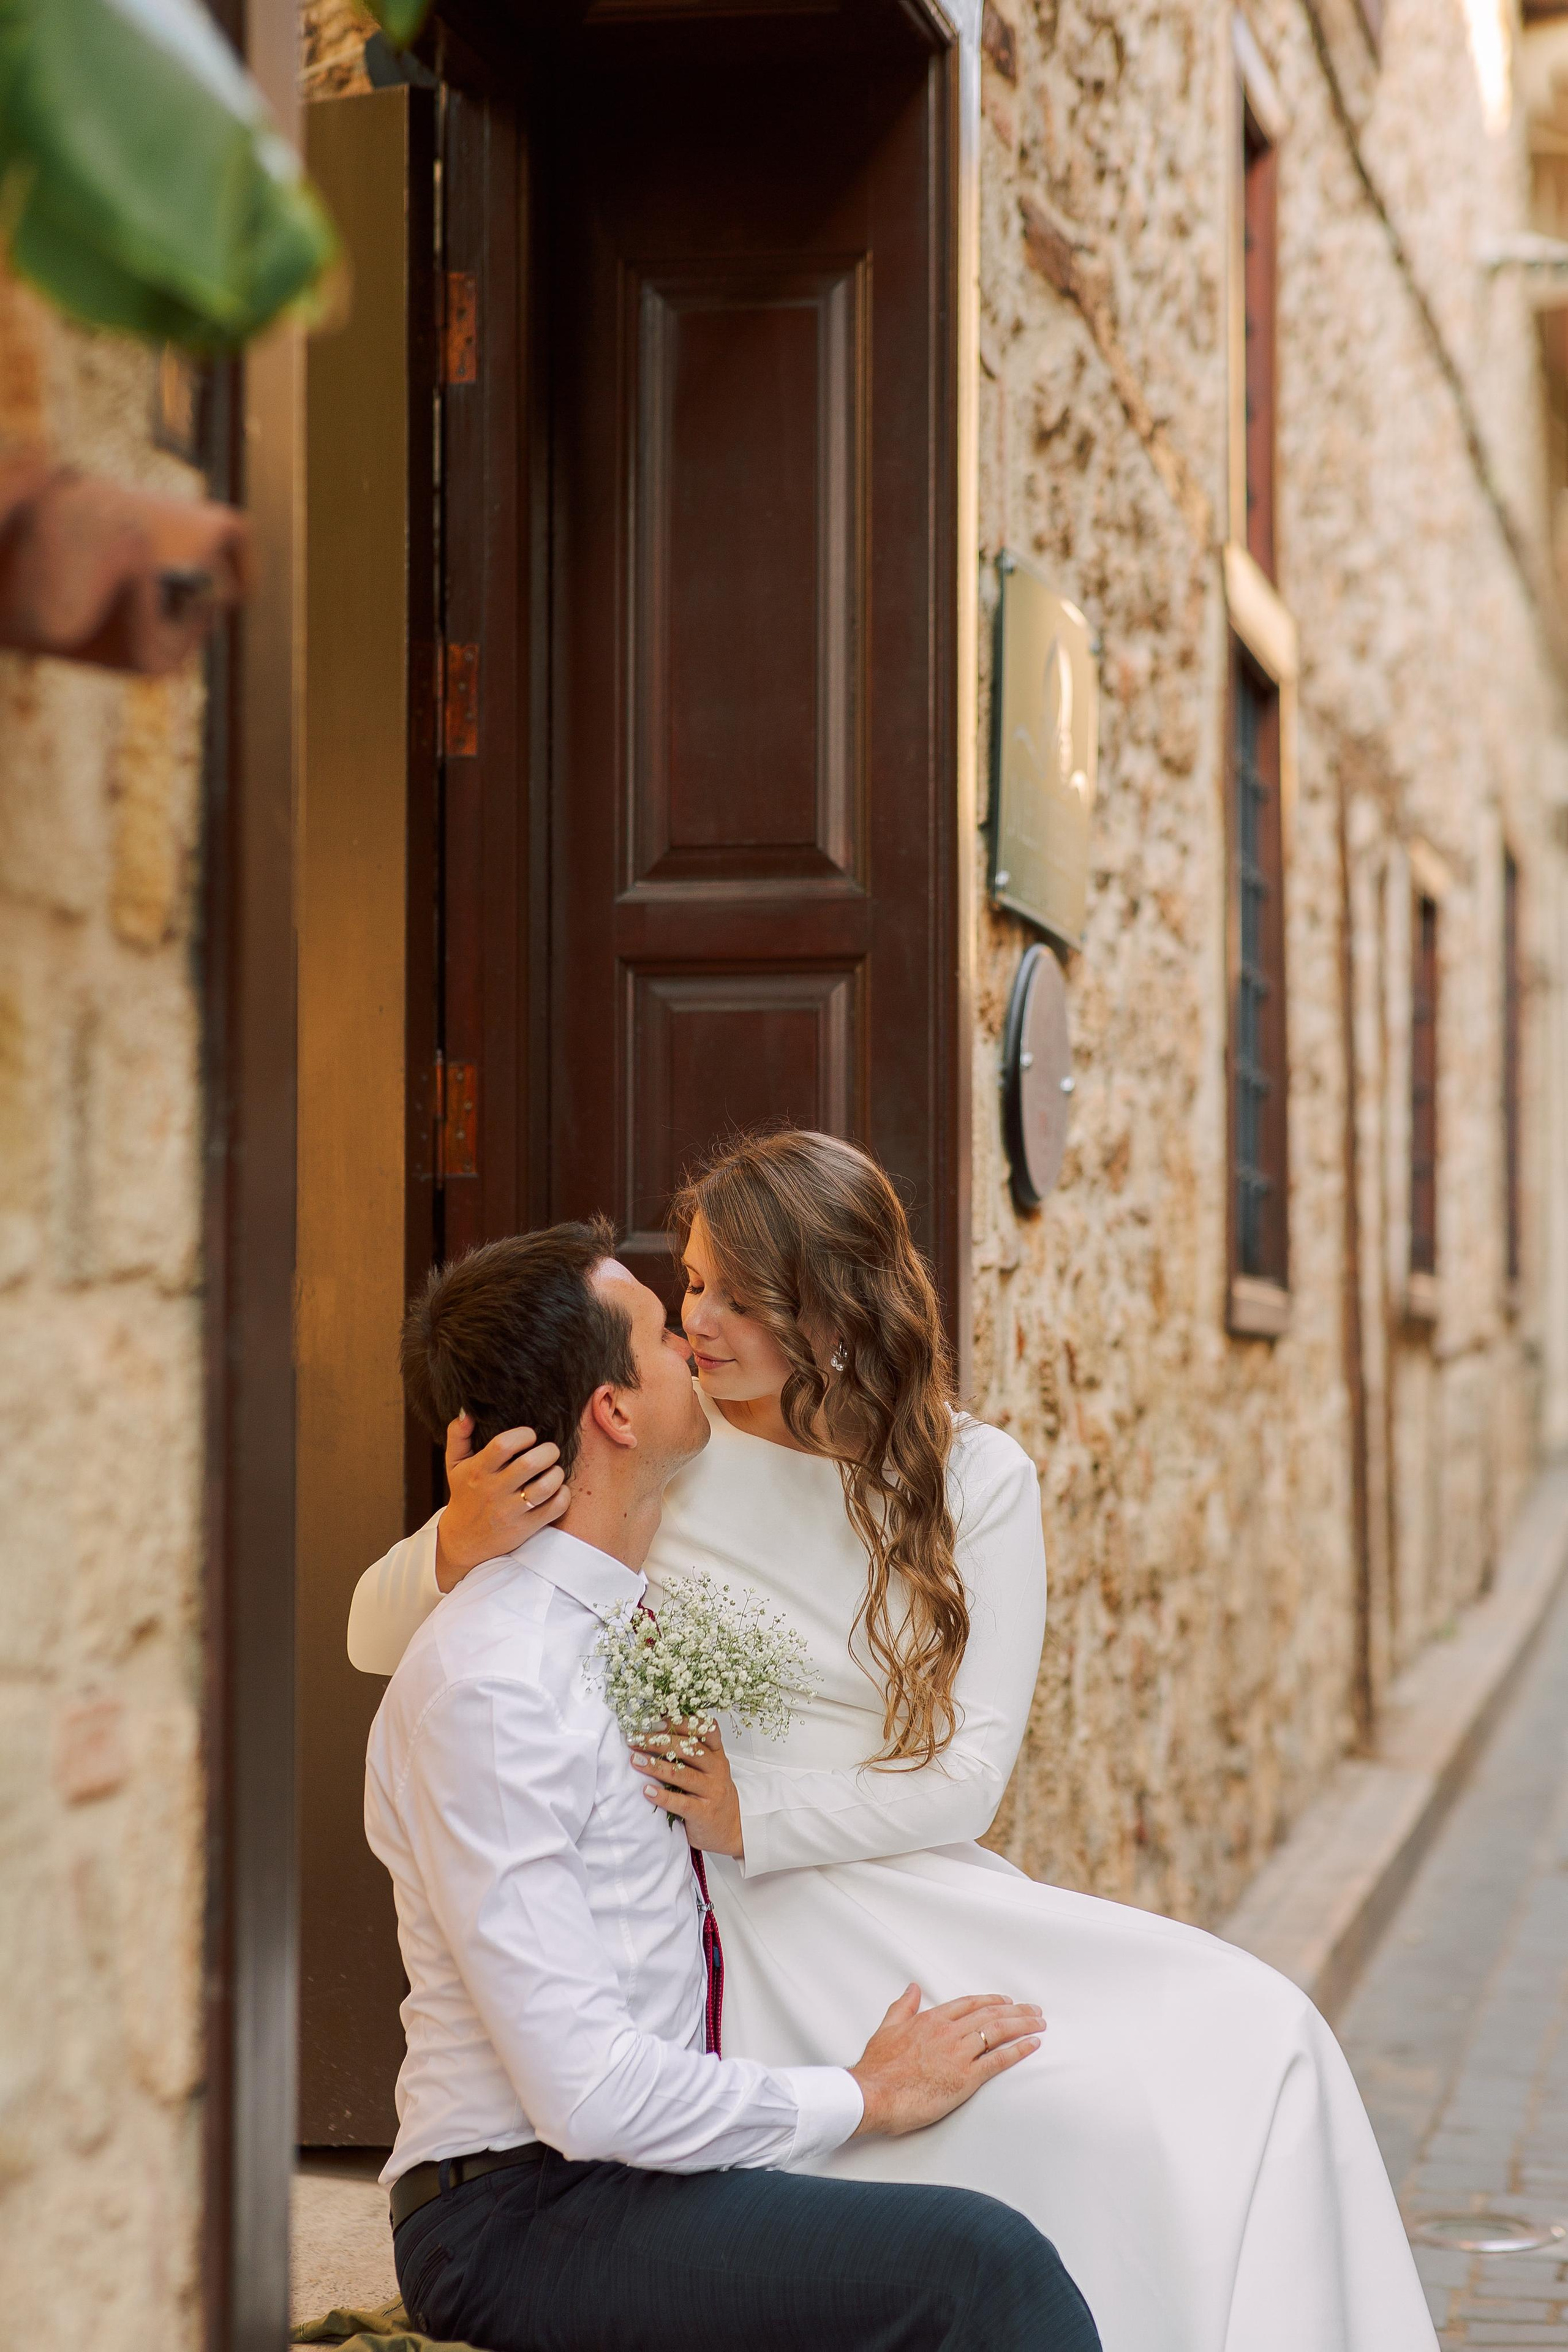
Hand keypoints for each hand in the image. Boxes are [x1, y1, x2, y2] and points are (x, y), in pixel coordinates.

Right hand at [434, 1413, 569, 1590]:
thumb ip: (458, 1435)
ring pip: (546, 1487)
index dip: (523, 1435)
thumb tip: (467, 1412)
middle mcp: (494, 1491)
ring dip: (557, 1473)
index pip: (504, 1445)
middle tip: (549, 1451)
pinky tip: (557, 1489)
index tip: (530, 1436)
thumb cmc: (464, 1496)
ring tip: (554, 1469)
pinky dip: (563, 1495)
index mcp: (478, 1471)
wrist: (463, 1541)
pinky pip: (555, 1508)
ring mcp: (511, 1511)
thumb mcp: (454, 1465)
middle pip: (531, 1464)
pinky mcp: (526, 1528)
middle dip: (548, 1451)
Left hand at [630, 1720, 743, 1859]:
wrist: (731, 1828)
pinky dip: (663, 1796)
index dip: (681, 1722)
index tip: (657, 1720)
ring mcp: (711, 1791)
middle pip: (688, 1749)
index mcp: (717, 1755)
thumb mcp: (709, 1768)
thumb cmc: (713, 1794)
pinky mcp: (704, 1813)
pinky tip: (647, 1790)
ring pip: (683, 1774)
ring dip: (656, 1766)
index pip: (705, 1729)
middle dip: (658, 1741)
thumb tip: (657, 1729)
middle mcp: (716, 1770)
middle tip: (636, 1739)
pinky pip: (682, 1803)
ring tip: (636, 1760)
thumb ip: (691, 1751)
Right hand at [848, 1983, 1043, 2137]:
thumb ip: (903, 2007)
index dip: (990, 2001)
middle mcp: (949, 2032)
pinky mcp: (965, 2078)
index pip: (969, 2004)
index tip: (1006, 2001)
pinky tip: (1032, 2045)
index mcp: (931, 2020)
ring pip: (998, 2032)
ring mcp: (958, 2054)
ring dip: (1022, 2025)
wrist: (874, 2093)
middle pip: (989, 2014)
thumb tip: (912, 1988)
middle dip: (1015, 2011)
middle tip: (1033, 2010)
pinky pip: (998, 2060)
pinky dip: (1018, 2050)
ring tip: (1039, 2023)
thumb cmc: (878, 2067)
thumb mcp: (887, 2028)